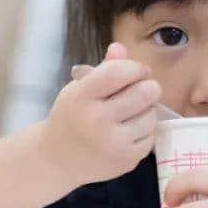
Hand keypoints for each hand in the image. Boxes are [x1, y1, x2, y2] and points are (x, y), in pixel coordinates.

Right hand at [41, 43, 160, 185]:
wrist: (56, 159)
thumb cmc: (71, 118)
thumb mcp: (78, 90)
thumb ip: (103, 69)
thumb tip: (119, 47)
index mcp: (82, 97)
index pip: (121, 71)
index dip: (135, 67)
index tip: (135, 72)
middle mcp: (98, 120)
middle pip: (145, 92)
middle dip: (147, 87)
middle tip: (139, 91)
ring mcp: (114, 143)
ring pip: (151, 114)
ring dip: (146, 110)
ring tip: (130, 113)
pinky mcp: (126, 160)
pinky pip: (150, 136)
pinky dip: (143, 131)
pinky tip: (128, 132)